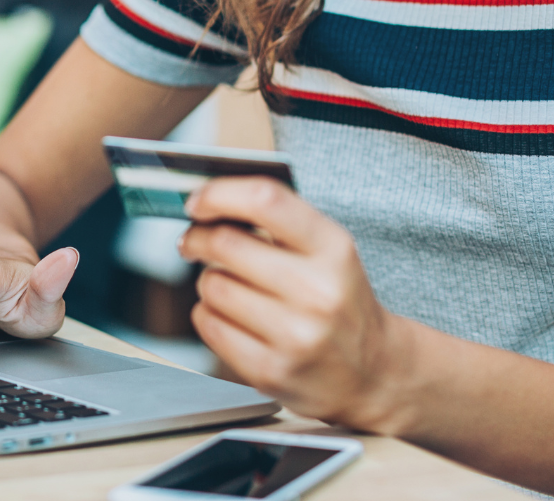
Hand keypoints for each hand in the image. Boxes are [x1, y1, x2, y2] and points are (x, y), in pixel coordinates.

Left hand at [177, 176, 407, 430]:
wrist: (374, 372)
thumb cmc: (336, 296)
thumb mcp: (325, 248)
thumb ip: (275, 217)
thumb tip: (206, 197)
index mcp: (333, 248)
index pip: (265, 201)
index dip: (219, 194)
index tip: (197, 201)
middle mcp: (318, 292)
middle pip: (225, 244)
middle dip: (198, 237)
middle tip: (193, 240)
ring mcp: (296, 336)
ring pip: (212, 285)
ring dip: (208, 280)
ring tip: (229, 285)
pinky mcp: (272, 372)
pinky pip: (208, 325)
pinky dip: (208, 314)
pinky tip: (230, 316)